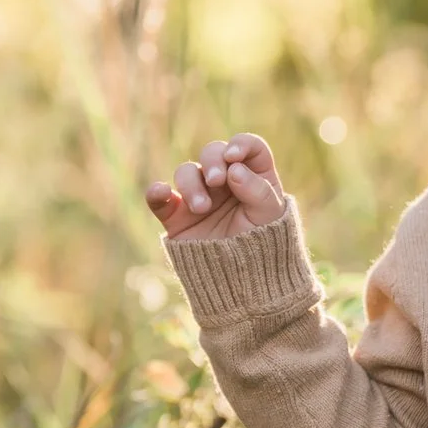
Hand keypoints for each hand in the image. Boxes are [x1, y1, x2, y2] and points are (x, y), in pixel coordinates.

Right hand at [145, 133, 288, 241]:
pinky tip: (162, 192)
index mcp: (254, 176)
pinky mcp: (177, 215)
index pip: (249, 147)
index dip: (240, 144)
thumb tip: (234, 168)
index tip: (233, 156)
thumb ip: (258, 190)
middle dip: (213, 161)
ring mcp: (200, 196)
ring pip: (186, 172)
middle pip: (213, 152)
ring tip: (202, 208)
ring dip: (191, 184)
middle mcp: (225, 181)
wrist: (242, 282)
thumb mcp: (270, 216)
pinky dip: (156, 192)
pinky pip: (160, 197)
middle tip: (216, 180)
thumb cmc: (263, 245)